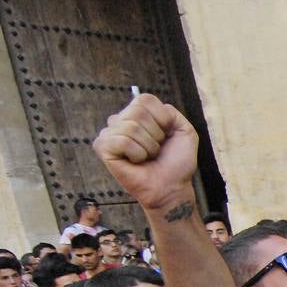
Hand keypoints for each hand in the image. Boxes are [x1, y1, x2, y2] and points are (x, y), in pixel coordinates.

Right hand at [92, 94, 199, 211]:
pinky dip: (137, 153)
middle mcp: (120, 120)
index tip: (166, 135)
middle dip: (156, 134)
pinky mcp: (102, 148)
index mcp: (137, 114)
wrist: (172, 187)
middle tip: (156, 150)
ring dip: (148, 147)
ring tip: (147, 157)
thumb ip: (170, 112)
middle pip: (138, 111)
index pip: (145, 99)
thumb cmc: (177, 162)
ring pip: (131, 127)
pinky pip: (122, 141)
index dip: (163, 119)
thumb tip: (146, 104)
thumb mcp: (184, 131)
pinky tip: (136, 162)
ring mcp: (109, 133)